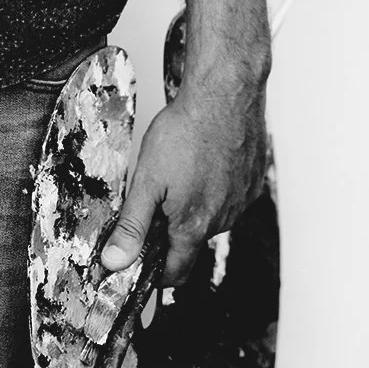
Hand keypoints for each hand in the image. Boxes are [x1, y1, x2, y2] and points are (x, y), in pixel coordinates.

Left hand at [98, 71, 267, 285]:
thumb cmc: (186, 131)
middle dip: (170, 228)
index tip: (142, 260)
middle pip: (191, 242)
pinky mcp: (253, 181)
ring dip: (195, 205)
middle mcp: (223, 221)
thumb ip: (131, 225)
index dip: (155, 271)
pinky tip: (203, 160)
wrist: (225, 95)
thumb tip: (115, 262)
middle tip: (155, 194)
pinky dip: (216, 185)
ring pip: (212, 217)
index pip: (175, 272)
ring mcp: (242, 201)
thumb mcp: (146, 179)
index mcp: (194, 226)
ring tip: (180, 169)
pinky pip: (231, 195)